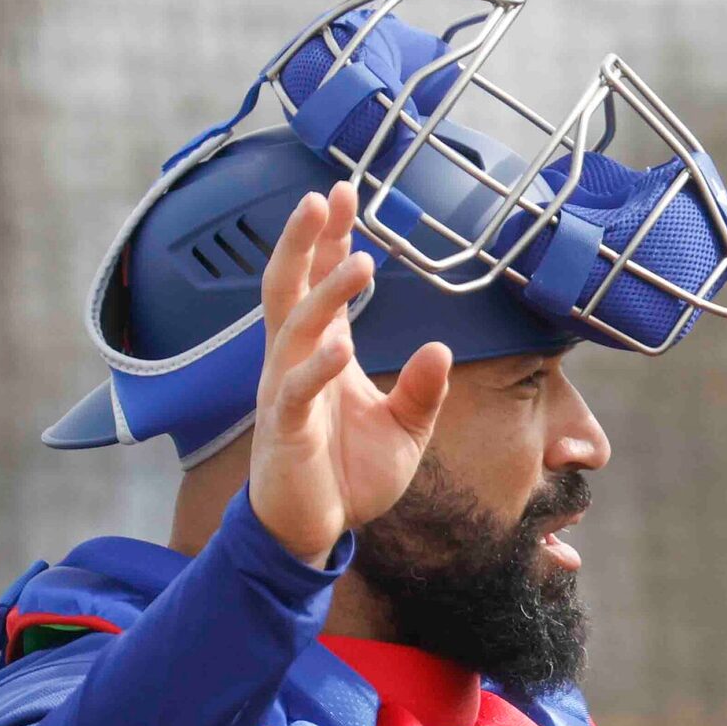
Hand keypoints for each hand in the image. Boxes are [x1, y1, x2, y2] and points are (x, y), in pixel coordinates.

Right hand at [248, 182, 451, 564]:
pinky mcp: (284, 432)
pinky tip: (339, 344)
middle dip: (305, 242)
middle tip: (324, 196)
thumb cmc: (350, 475)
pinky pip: (295, 391)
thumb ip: (422, 391)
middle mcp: (294, 363)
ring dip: (327, 295)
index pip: (320, 285)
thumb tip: (442, 348)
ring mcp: (284, 393)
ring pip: (296, 330)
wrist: (315, 531)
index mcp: (321, 355)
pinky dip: (316, 368)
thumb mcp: (404, 431)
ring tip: (362, 263)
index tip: (343, 194)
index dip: (330, 241)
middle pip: (291, 288)